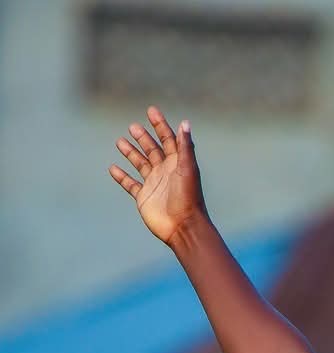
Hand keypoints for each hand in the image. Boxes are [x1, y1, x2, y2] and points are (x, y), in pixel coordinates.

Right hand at [108, 107, 205, 245]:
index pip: (168, 139)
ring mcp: (154, 184)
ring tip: (119, 141)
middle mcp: (165, 172)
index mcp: (177, 163)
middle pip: (152, 149)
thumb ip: (185, 146)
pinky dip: (121, 177)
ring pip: (140, 164)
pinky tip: (113, 168)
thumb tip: (185, 123)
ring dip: (131, 152)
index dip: (160, 125)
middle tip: (133, 126)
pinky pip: (130, 184)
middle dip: (143, 137)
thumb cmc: (188, 198)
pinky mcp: (144, 197)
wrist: (183, 227)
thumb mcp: (188, 169)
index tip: (150, 110)